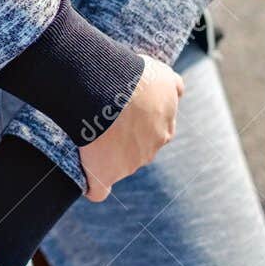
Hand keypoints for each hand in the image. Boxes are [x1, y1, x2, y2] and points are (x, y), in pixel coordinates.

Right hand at [77, 52, 184, 201]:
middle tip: (104, 118)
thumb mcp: (163, 75)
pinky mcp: (105, 175)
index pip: (155, 133)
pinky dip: (92, 187)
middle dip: (125, 139)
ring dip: (106, 156)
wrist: (109, 88)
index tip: (122, 110)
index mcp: (165, 129)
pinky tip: (86, 180)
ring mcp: (129, 165)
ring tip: (87, 133)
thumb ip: (172, 86)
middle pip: (138, 150)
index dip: (138, 122)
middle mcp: (150, 150)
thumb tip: (178, 91)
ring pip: (118, 166)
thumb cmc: (134, 78)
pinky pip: (98, 190)